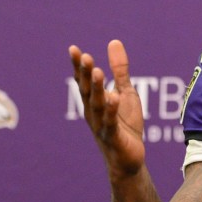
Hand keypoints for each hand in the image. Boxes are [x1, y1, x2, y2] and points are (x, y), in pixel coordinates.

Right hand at [69, 40, 145, 178]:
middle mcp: (93, 113)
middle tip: (85, 57)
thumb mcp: (125, 92)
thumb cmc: (125, 125)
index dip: (78, 66)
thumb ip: (119, 70)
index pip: (83, 81)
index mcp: (94, 101)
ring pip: (97, 106)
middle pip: (87, 91)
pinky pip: (111, 123)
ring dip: (96, 89)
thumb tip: (114, 42)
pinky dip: (111, 111)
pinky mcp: (114, 137)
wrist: (129, 159)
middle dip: (85, 75)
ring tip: (97, 72)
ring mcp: (102, 126)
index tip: (73, 49)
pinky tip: (113, 98)